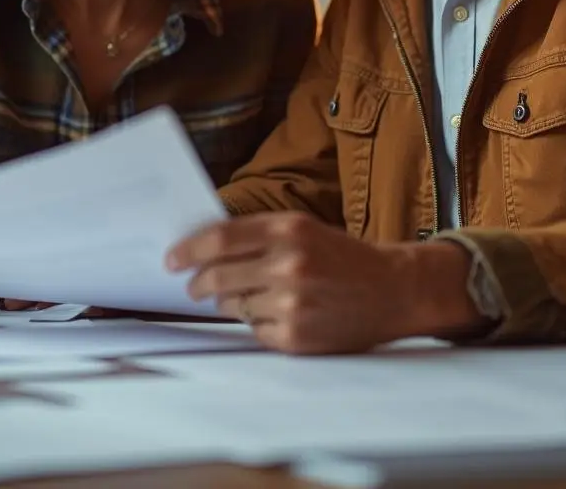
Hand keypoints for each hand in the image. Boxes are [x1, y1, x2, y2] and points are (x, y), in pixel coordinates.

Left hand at [166, 212, 481, 353]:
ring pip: (234, 305)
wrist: (394, 289)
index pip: (220, 238)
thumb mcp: (304, 229)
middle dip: (199, 282)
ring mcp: (291, 302)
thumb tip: (204, 250)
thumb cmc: (343, 257)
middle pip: (218, 275)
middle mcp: (289, 263)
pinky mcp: (295, 336)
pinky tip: (281, 314)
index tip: (171, 258)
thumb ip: (258, 235)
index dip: (189, 249)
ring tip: (254, 296)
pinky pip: (254, 330)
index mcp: (289, 228)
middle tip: (193, 286)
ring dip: (231, 302)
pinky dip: (258, 323)